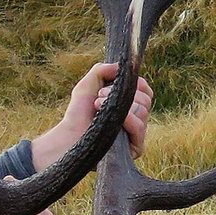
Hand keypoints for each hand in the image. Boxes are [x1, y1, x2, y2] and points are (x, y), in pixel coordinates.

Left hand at [31, 63, 150, 170]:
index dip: (135, 83)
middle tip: (99, 96)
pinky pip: (140, 128)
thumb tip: (124, 66)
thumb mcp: (89, 84)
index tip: (116, 81)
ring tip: (98, 106)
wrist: (69, 136)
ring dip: (120, 105)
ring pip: (143, 111)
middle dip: (122, 93)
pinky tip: (115, 118)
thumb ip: (103, 69)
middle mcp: (136, 119)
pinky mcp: (136, 148)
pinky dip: (129, 119)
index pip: (145, 90)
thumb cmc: (78, 112)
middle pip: (145, 99)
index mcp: (130, 104)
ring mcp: (137, 134)